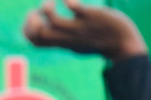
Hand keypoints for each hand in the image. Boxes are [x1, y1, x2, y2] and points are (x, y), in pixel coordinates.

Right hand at [23, 1, 146, 61]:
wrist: (123, 44)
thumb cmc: (100, 42)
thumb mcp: (76, 44)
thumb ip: (62, 38)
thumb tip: (51, 29)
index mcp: (62, 43)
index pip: (35, 41)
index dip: (27, 29)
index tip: (33, 17)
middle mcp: (67, 37)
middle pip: (38, 33)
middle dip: (31, 20)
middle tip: (37, 11)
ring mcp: (79, 27)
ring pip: (53, 22)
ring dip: (46, 9)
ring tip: (51, 2)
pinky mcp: (91, 16)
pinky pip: (75, 7)